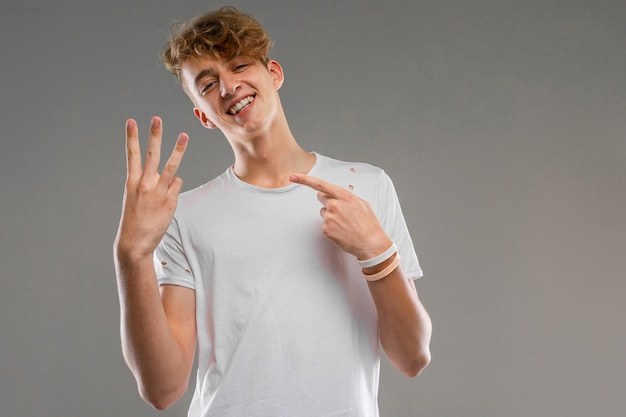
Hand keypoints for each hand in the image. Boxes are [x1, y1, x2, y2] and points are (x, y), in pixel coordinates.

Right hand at [115, 117, 187, 260]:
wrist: (135, 242)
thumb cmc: (135, 219)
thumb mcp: (135, 198)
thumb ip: (149, 183)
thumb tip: (171, 176)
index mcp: (132, 182)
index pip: (132, 155)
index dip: (131, 137)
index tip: (131, 121)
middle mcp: (145, 184)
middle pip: (152, 154)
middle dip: (155, 135)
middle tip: (156, 118)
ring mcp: (159, 192)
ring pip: (171, 166)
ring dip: (179, 149)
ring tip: (184, 135)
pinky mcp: (171, 201)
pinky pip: (177, 185)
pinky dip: (174, 187)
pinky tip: (167, 197)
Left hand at [289, 174, 391, 259]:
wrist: (371, 244)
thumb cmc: (368, 224)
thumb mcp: (362, 204)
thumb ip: (347, 196)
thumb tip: (337, 194)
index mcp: (345, 196)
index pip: (320, 184)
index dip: (304, 179)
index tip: (292, 176)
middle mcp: (335, 205)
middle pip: (320, 196)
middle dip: (328, 201)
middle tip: (342, 211)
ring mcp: (329, 218)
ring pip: (323, 212)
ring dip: (331, 216)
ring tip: (345, 224)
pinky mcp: (326, 230)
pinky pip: (324, 224)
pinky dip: (331, 228)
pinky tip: (342, 231)